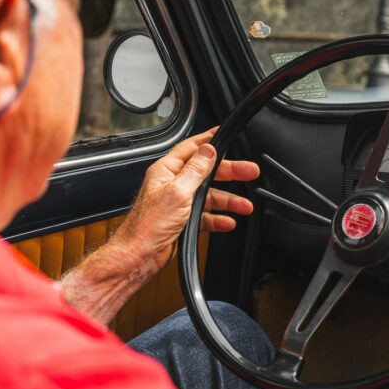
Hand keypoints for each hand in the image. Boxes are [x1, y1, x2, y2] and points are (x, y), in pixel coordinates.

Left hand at [110, 127, 259, 276]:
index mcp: (166, 171)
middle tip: (249, 171)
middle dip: (229, 172)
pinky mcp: (182, 220)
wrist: (139, 255)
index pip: (191, 148)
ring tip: (244, 205)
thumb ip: (196, 170)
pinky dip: (217, 218)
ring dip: (228, 200)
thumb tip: (208, 150)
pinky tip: (227, 221)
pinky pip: (205, 215)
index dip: (209, 140)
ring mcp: (178, 202)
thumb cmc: (148, 224)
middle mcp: (172, 184)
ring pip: (209, 196)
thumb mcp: (177, 191)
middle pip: (207, 172)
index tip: (223, 134)